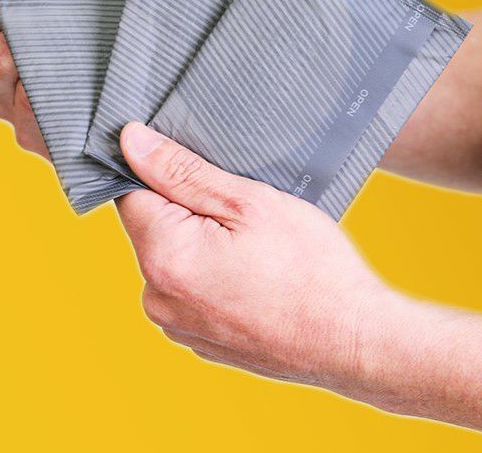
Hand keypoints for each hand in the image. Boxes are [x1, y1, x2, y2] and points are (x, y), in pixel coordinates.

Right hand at [0, 0, 95, 158]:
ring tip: (86, 53)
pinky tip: (93, 87)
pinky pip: (49, 124)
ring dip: (54, 68)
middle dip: (30, 35)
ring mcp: (26, 120)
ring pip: (21, 96)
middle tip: (67, 24)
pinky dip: (70, 101)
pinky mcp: (56, 144)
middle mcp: (0, 89)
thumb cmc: (98, 2)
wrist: (151, 36)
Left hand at [116, 122, 481, 433]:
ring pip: (172, 258)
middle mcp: (158, 298)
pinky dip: (210, 274)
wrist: (351, 340)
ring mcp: (177, 324)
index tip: (203, 176)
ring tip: (251, 249)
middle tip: (241, 215)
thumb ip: (180, 171)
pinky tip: (250, 275)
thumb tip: (130, 142)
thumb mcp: (248, 202)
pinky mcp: (197, 338)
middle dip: (187, 211)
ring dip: (200, 243)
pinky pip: (188, 289)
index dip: (164, 175)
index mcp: (164, 258)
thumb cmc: (310, 268)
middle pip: (152, 228)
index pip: (131, 193)